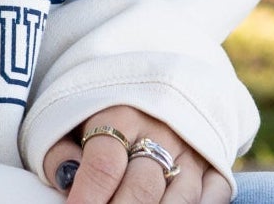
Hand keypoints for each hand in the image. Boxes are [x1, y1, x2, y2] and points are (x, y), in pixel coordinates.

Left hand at [42, 106, 229, 203]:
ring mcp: (192, 147)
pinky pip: (214, 195)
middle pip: (142, 188)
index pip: (104, 164)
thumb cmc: (103, 109)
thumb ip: (59, 149)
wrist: (152, 81)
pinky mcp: (214, 162)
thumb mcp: (72, 116)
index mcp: (120, 113)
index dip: (87, 198)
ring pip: (180, 198)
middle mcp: (161, 130)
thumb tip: (64, 180)